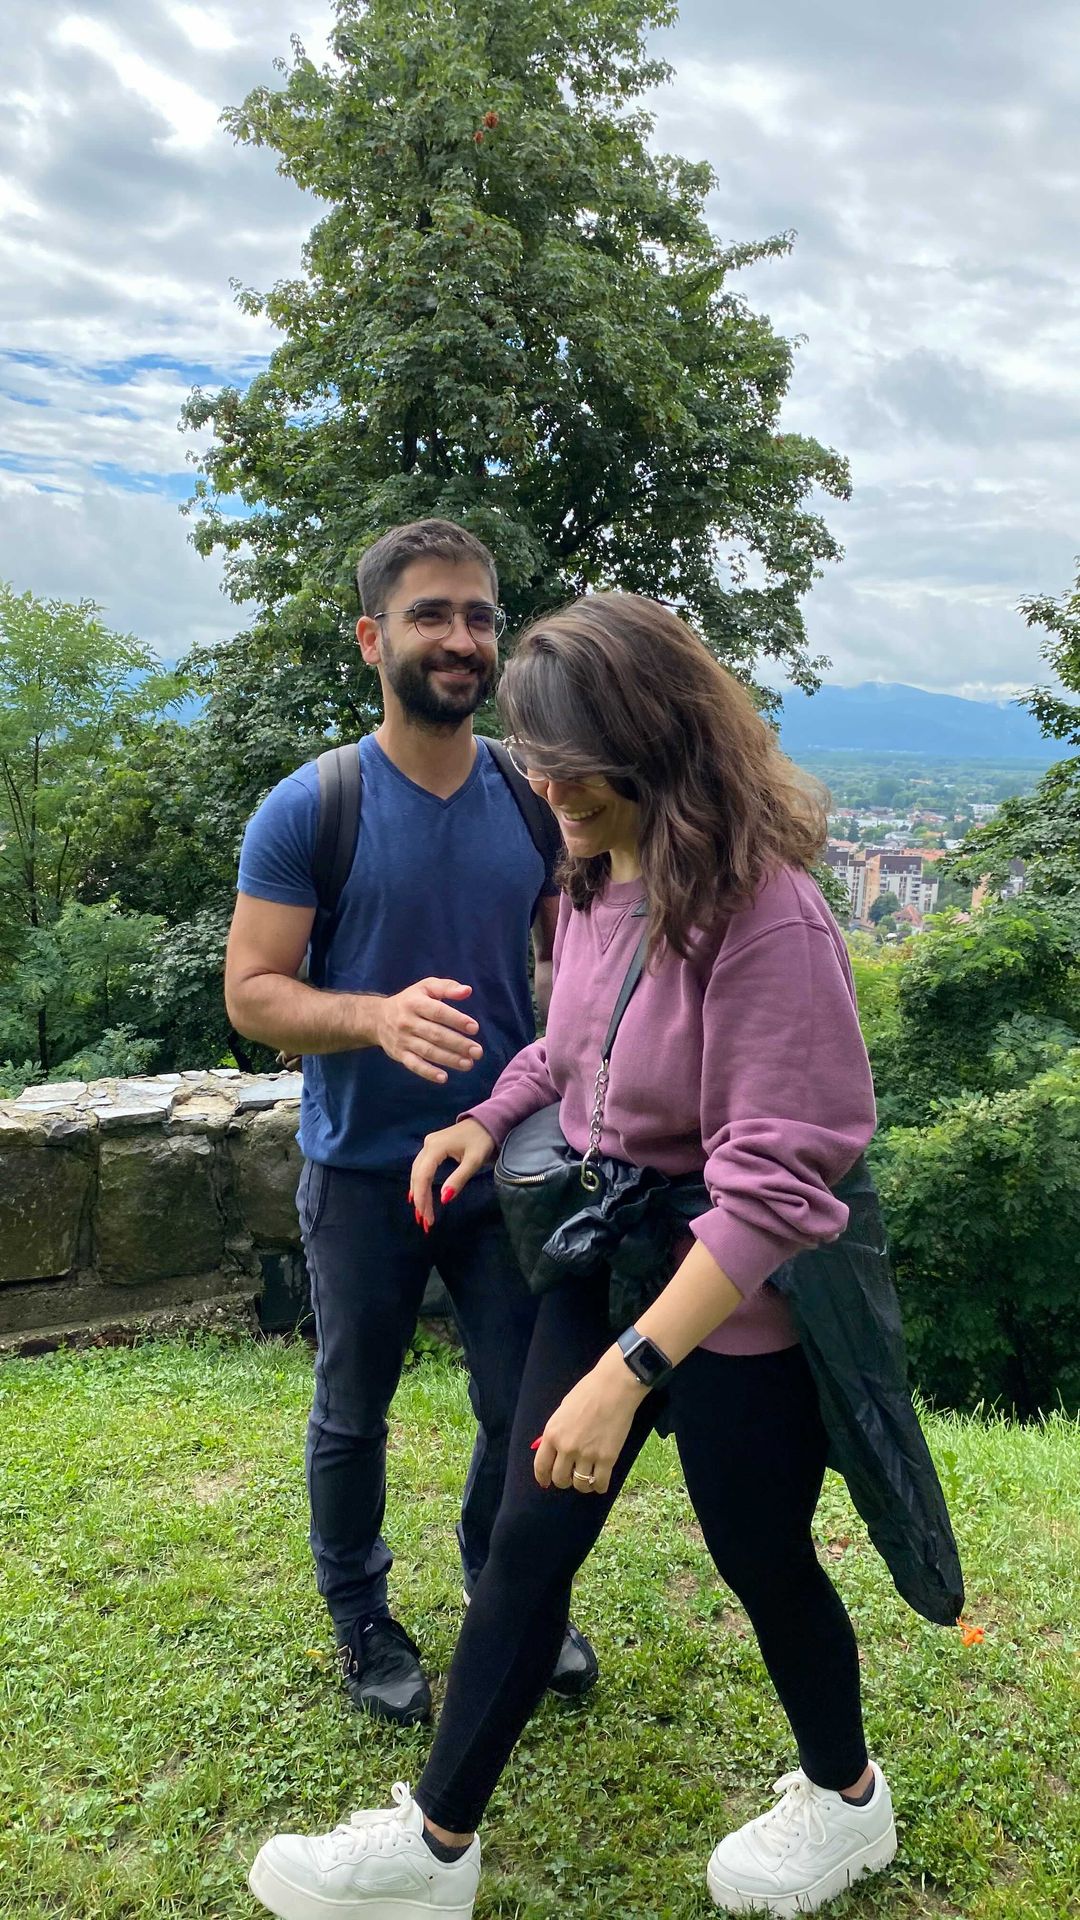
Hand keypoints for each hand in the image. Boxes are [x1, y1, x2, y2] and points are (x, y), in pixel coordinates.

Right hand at [374, 979, 482, 1083]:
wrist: (377, 1018)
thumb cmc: (410, 1001)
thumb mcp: (425, 987)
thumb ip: (447, 987)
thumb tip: (467, 991)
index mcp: (415, 1003)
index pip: (438, 1012)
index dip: (456, 1020)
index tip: (474, 1028)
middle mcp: (408, 1022)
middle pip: (435, 1034)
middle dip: (458, 1044)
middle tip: (477, 1052)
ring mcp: (403, 1040)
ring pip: (428, 1051)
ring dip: (449, 1059)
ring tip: (469, 1064)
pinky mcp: (400, 1054)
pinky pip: (414, 1065)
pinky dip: (428, 1072)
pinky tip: (444, 1078)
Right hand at [410, 1119, 495, 1226]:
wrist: (488, 1121)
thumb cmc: (483, 1140)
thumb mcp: (473, 1161)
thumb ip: (458, 1179)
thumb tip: (444, 1199)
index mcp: (435, 1147)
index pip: (423, 1176)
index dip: (422, 1198)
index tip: (427, 1217)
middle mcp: (428, 1145)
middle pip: (417, 1175)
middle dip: (420, 1199)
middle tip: (425, 1221)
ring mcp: (429, 1144)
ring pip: (417, 1172)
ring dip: (418, 1193)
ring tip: (422, 1213)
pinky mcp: (432, 1147)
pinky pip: (422, 1167)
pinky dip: (421, 1183)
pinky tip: (420, 1195)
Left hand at [533, 1350, 647, 1495]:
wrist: (614, 1386)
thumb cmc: (588, 1392)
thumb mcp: (562, 1410)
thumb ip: (556, 1432)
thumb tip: (549, 1450)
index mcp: (552, 1434)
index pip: (541, 1466)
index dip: (543, 1478)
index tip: (546, 1483)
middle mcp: (566, 1448)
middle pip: (560, 1479)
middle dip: (564, 1481)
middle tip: (571, 1476)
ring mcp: (587, 1454)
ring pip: (580, 1485)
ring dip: (582, 1485)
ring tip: (587, 1479)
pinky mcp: (607, 1458)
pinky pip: (600, 1483)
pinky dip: (600, 1487)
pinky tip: (601, 1483)